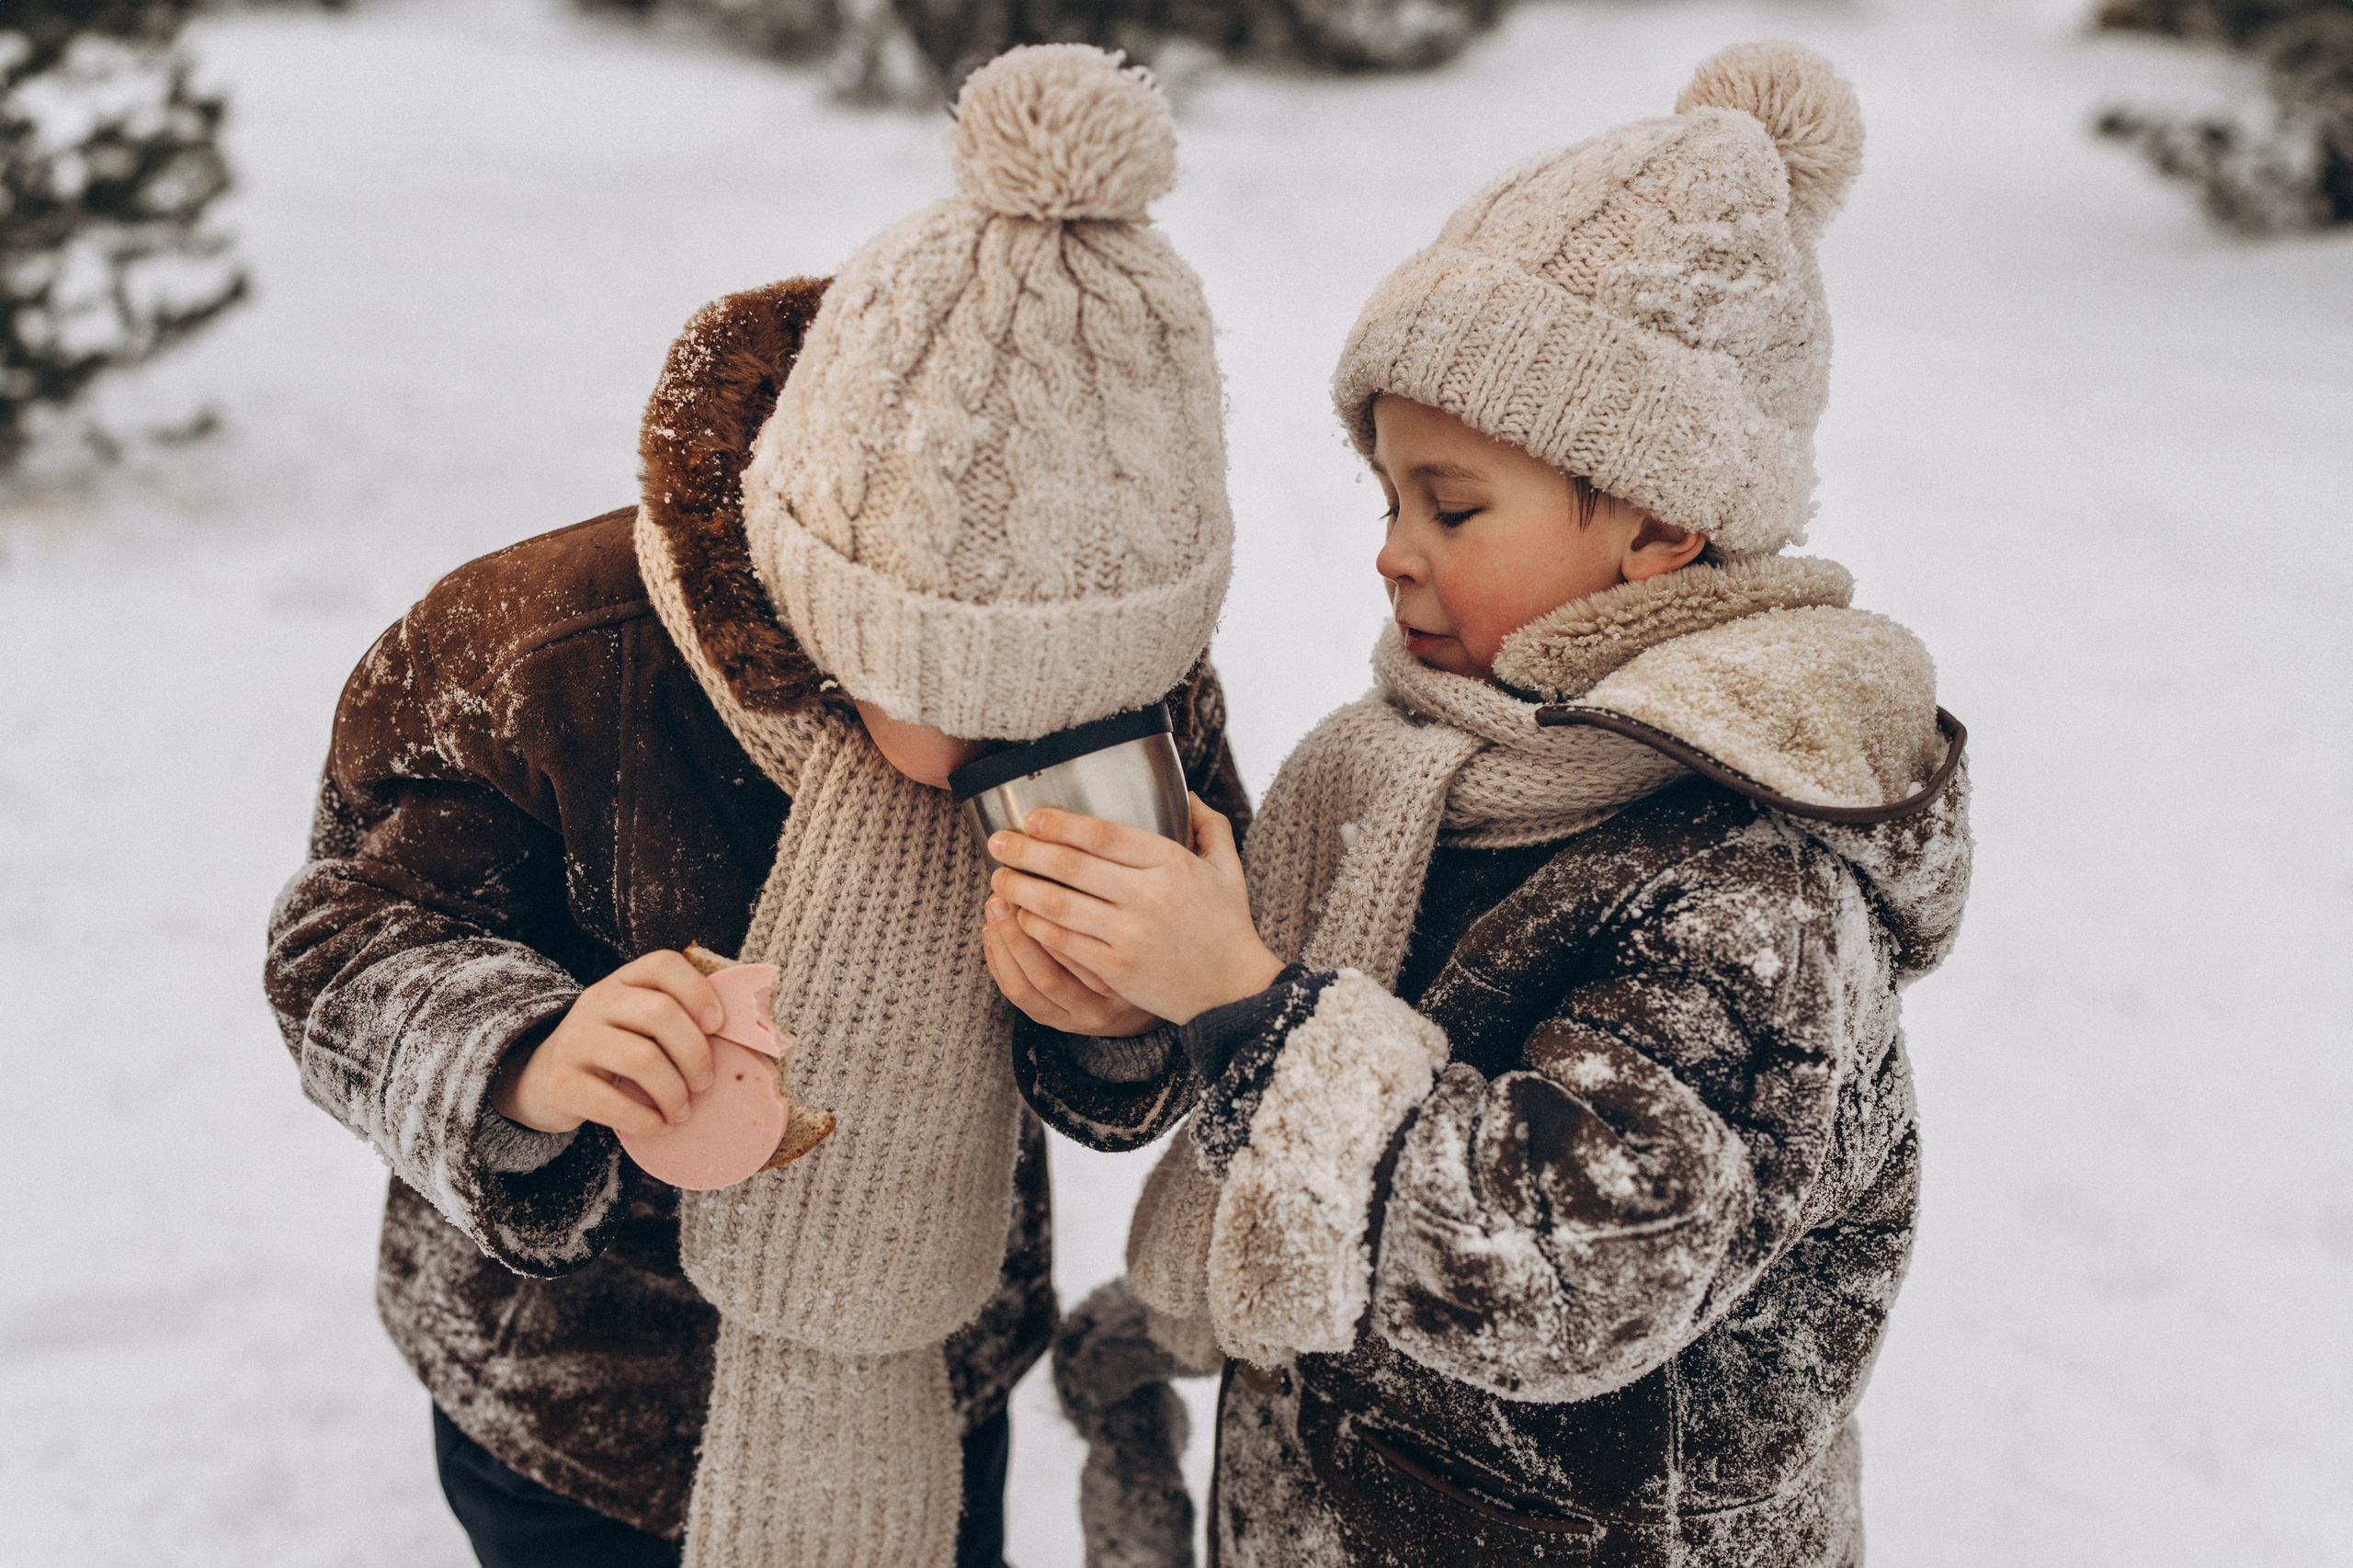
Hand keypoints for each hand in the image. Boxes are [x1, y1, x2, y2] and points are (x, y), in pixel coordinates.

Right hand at [492, 950, 721, 1136]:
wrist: (540, 1079)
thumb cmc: (608, 1052)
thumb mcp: (633, 1023)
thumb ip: (672, 1020)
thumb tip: (736, 1044)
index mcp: (621, 982)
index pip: (664, 965)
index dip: (699, 992)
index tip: (717, 1027)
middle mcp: (595, 1002)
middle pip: (661, 1013)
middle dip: (695, 1054)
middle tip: (705, 1083)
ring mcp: (574, 1040)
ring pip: (642, 1059)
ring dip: (673, 1093)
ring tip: (681, 1111)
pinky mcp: (560, 1083)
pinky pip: (614, 1102)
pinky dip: (646, 1120)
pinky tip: (657, 1126)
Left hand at [988, 795, 1284, 1025]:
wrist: (1234, 991)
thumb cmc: (1227, 926)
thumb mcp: (1227, 869)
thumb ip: (1209, 826)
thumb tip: (1185, 793)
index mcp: (1173, 863)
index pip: (1103, 834)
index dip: (1061, 824)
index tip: (1032, 818)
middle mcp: (1148, 895)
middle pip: (1071, 865)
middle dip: (1026, 851)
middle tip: (998, 842)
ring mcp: (1130, 934)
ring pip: (1059, 904)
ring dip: (1022, 889)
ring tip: (999, 878)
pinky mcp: (1116, 969)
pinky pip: (1064, 942)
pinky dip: (1036, 927)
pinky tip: (1020, 917)